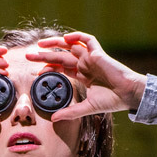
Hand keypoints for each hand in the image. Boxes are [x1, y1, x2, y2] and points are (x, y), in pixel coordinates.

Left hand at [26, 32, 145, 120]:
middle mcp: (85, 64)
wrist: (128, 95)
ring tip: (40, 44)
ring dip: (55, 42)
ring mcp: (91, 57)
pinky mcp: (99, 53)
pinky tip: (65, 38)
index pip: (61, 69)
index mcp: (82, 75)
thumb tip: (53, 120)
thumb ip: (70, 112)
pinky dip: (76, 36)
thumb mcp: (87, 107)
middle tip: (29, 55)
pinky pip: (87, 39)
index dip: (49, 69)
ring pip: (70, 45)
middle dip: (44, 55)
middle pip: (60, 57)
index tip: (37, 73)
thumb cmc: (112, 101)